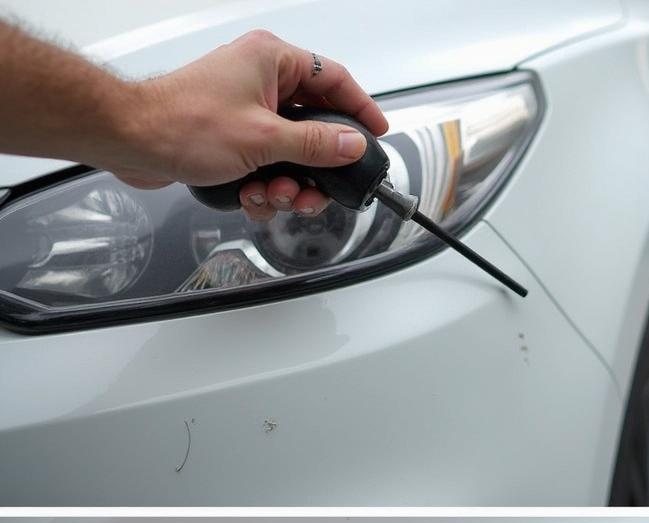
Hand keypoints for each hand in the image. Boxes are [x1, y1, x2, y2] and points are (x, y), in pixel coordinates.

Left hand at [112, 30, 388, 221]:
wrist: (133, 141)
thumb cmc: (184, 124)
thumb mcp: (263, 140)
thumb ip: (315, 145)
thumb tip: (351, 145)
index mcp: (272, 61)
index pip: (334, 79)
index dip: (360, 108)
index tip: (376, 133)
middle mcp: (261, 80)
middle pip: (314, 125)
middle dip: (314, 167)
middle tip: (313, 190)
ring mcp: (246, 109)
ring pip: (291, 153)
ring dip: (287, 183)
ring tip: (273, 195)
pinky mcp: (233, 136)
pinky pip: (267, 165)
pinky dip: (265, 187)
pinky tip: (251, 196)